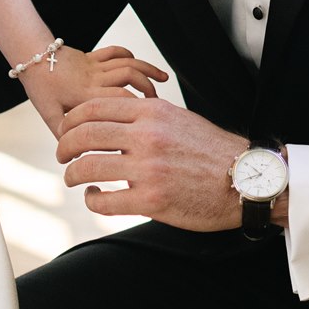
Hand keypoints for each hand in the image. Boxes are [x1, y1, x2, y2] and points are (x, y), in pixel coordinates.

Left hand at [21, 44, 167, 133]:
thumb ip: (64, 135)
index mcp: (85, 94)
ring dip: (146, 72)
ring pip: (127, 63)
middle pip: (129, 77)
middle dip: (146, 89)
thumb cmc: (40, 89)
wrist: (31, 58)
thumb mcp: (50, 115)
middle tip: (159, 107)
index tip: (145, 124)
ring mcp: (97, 66)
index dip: (135, 109)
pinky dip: (133, 58)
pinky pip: (117, 52)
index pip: (119, 98)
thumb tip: (80, 160)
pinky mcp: (95, 57)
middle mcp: (95, 78)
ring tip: (162, 83)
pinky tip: (147, 70)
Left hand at [56, 95, 252, 230]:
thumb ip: (147, 117)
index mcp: (152, 112)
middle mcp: (147, 136)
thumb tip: (116, 119)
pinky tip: (94, 195)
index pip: (94, 107)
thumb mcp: (180, 119)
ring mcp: (147, 169)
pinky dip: (91, 198)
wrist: (246, 181)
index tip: (66, 129)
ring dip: (72, 173)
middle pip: (83, 134)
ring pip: (86, 166)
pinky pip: (104, 199)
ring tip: (73, 177)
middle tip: (62, 155)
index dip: (71, 119)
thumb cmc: (213, 152)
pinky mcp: (150, 200)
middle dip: (64, 146)